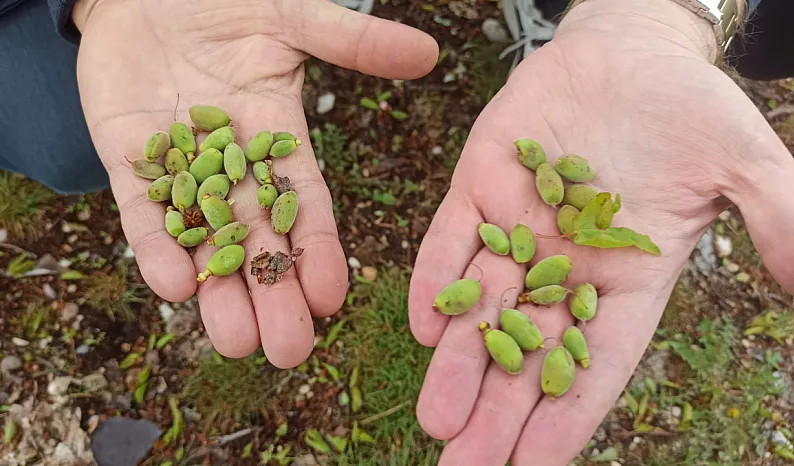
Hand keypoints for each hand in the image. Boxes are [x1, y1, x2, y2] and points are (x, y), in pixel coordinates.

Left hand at [73, 0, 437, 367]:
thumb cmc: (225, 1)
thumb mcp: (294, 16)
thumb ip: (352, 43)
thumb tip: (428, 52)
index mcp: (278, 140)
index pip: (304, 205)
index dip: (319, 250)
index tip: (334, 298)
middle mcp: (234, 168)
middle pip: (257, 241)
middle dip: (273, 295)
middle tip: (288, 351)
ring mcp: (180, 171)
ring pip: (204, 242)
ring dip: (219, 294)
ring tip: (236, 344)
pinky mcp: (130, 164)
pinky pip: (143, 214)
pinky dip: (156, 249)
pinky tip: (173, 287)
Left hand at [408, 0, 793, 463]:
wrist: (628, 53)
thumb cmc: (688, 110)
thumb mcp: (742, 163)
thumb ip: (776, 219)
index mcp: (626, 279)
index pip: (597, 362)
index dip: (568, 415)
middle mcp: (564, 267)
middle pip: (529, 353)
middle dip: (497, 411)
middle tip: (465, 465)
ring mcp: (516, 228)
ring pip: (482, 307)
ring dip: (457, 363)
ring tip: (437, 421)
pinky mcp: (479, 186)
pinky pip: (451, 239)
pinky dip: (437, 278)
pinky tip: (423, 324)